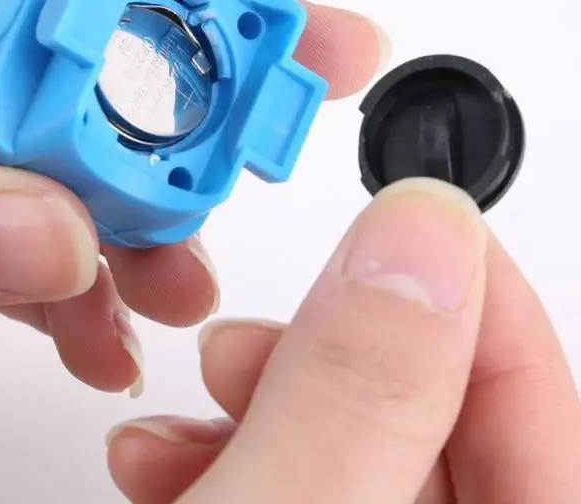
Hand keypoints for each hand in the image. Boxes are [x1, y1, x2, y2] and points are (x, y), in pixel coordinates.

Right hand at [107, 178, 580, 502]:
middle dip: (330, 352)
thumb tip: (424, 234)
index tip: (399, 223)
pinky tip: (163, 456)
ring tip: (186, 407)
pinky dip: (229, 449)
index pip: (539, 404)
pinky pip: (301, 478)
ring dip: (260, 400)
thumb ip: (355, 391)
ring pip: (354, 443)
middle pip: (435, 417)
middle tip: (249, 340)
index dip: (474, 295)